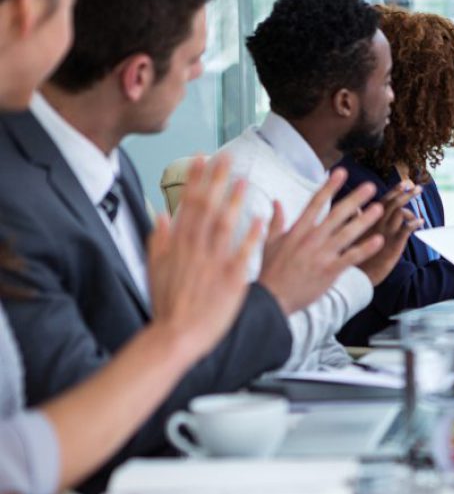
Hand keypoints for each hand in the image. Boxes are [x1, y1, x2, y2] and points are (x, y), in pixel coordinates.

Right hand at [147, 156, 262, 360]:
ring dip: (234, 201)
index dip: (197, 180)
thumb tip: (161, 216)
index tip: (203, 158)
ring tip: (244, 180)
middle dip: (217, 180)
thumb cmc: (167, 305)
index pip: (189, 204)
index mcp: (178, 246)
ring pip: (225, 225)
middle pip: (207, 208)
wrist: (176, 336)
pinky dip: (250, 235)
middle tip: (227, 156)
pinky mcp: (231, 279)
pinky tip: (259, 218)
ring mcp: (213, 263)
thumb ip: (158, 241)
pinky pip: (243, 253)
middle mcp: (195, 250)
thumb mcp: (155, 269)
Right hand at [258, 169, 385, 314]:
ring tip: (379, 208)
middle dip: (354, 199)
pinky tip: (379, 240)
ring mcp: (321, 254)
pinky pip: (351, 257)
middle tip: (370, 186)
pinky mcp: (329, 271)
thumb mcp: (269, 243)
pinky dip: (365, 249)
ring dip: (365, 220)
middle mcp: (311, 239)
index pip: (316, 202)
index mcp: (298, 230)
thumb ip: (276, 221)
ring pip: (347, 233)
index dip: (330, 186)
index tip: (341, 172)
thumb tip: (276, 202)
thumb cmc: (270, 271)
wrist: (272, 298)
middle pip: (337, 214)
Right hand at [358, 182, 423, 284]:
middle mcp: (376, 224)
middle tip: (417, 187)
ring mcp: (385, 233)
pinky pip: (406, 229)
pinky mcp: (392, 245)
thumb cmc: (352, 256)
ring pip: (400, 212)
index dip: (395, 190)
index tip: (405, 183)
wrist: (354, 277)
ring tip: (419, 198)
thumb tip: (355, 208)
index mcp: (366, 220)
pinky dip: (414, 223)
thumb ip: (354, 220)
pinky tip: (421, 221)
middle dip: (406, 193)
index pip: (383, 200)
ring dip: (410, 205)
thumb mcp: (350, 235)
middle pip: (393, 203)